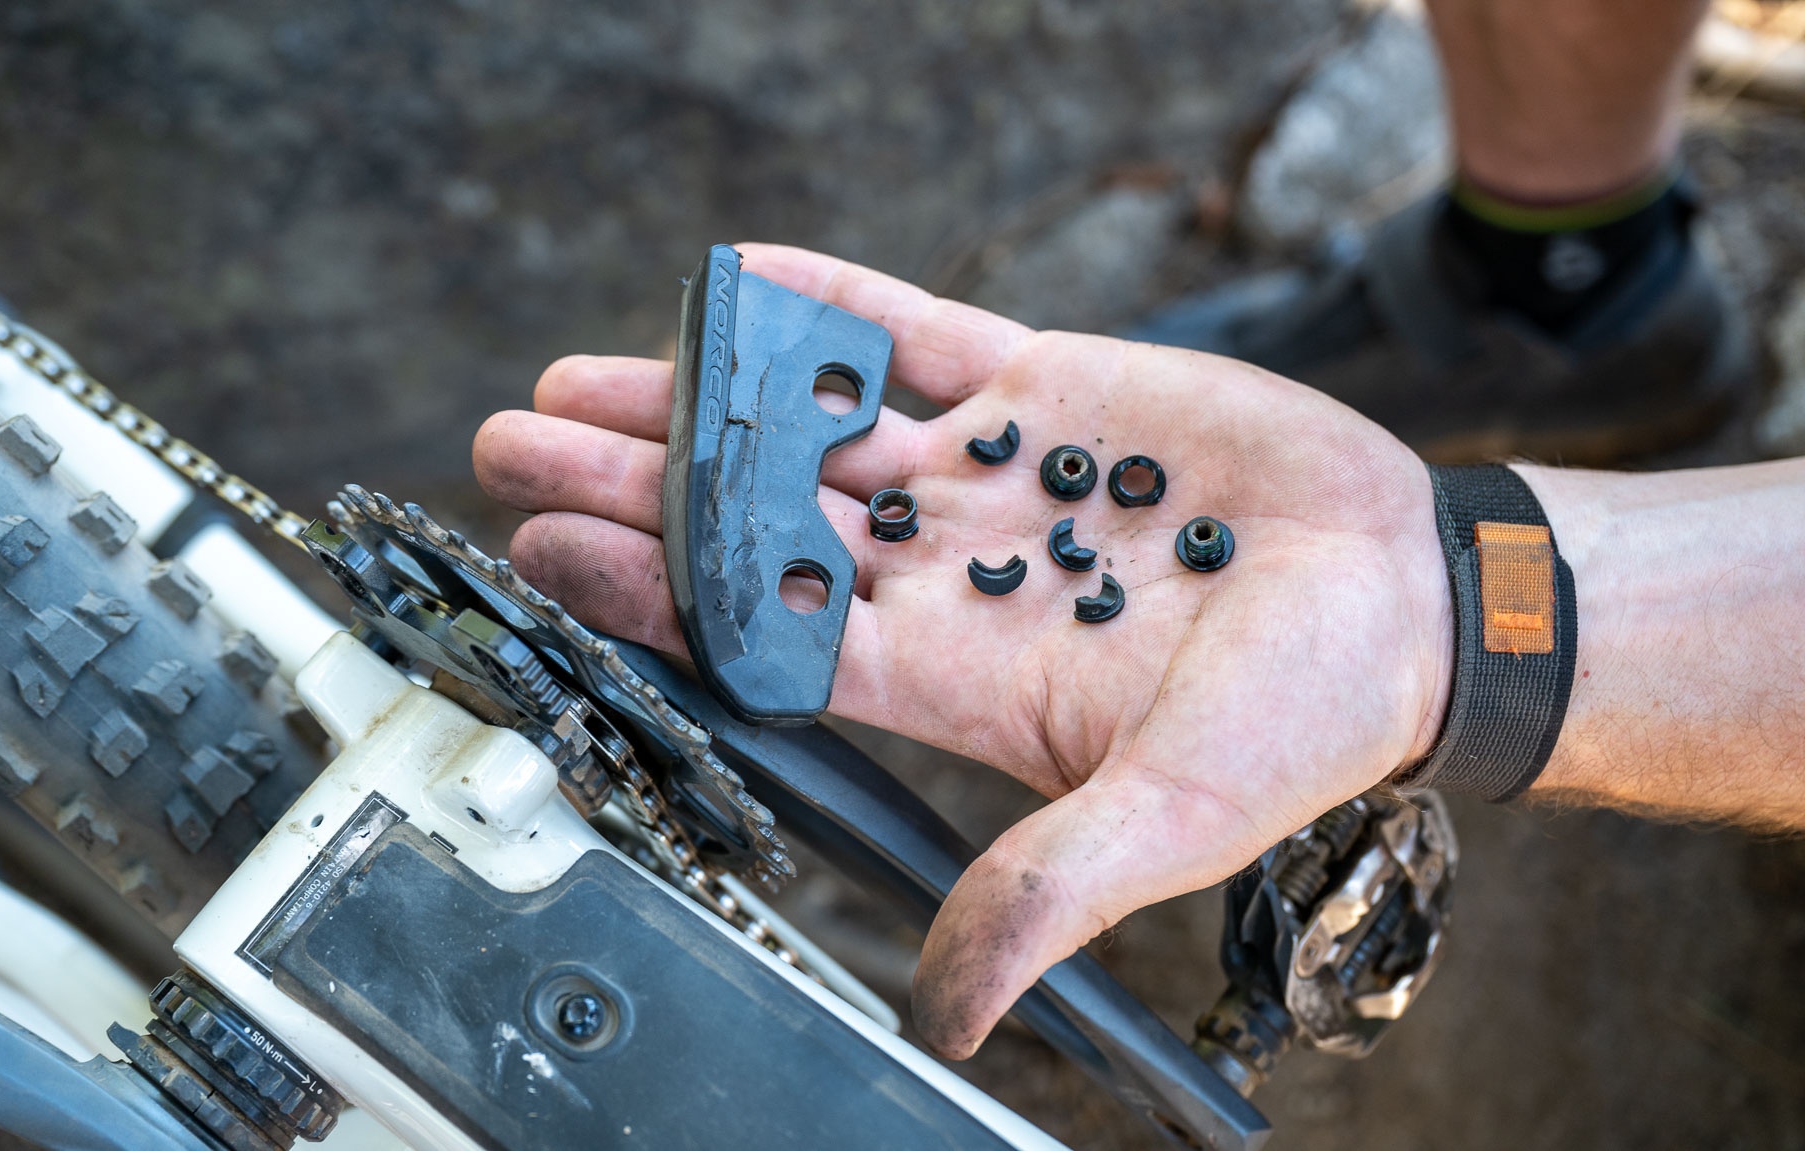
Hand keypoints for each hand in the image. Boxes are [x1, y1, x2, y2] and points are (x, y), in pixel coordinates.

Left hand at [472, 244, 1453, 1058]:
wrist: (1415, 599)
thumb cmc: (1305, 718)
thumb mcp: (1174, 819)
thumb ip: (1049, 891)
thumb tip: (949, 1013)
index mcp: (951, 672)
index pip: (764, 633)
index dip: (651, 594)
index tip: (549, 551)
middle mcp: (944, 571)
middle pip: (754, 525)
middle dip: (633, 486)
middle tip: (512, 444)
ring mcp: (987, 473)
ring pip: (809, 427)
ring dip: (697, 398)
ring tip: (577, 376)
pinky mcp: (1044, 386)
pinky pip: (915, 334)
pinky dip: (832, 306)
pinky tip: (739, 280)